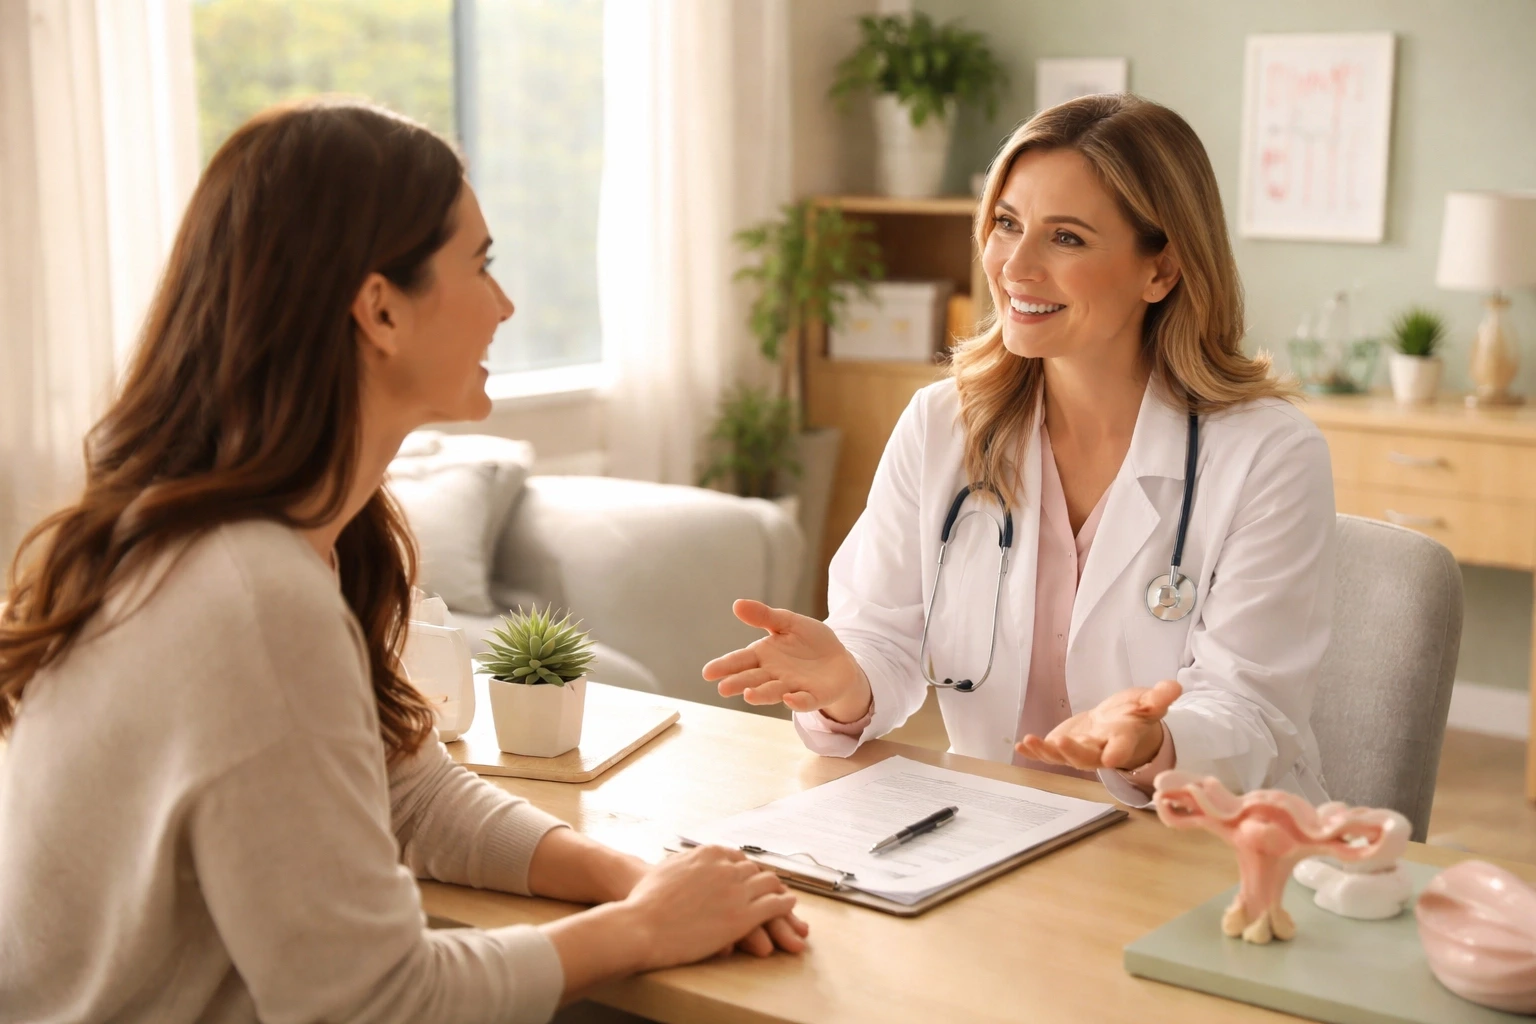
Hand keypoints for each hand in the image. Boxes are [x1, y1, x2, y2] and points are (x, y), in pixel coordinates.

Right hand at [620, 845, 802, 970]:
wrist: (641, 926)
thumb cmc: (646, 901)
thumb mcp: (668, 868)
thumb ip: (687, 861)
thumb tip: (690, 858)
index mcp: (709, 853)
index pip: (737, 857)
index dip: (745, 870)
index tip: (749, 877)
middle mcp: (726, 867)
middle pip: (755, 870)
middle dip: (763, 880)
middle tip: (771, 888)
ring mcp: (737, 890)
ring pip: (769, 883)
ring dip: (778, 889)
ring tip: (785, 896)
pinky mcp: (743, 915)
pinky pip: (774, 905)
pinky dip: (785, 904)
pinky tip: (790, 905)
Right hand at [703, 599, 871, 722]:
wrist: (840, 659)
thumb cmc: (809, 641)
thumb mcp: (788, 622)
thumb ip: (764, 616)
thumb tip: (736, 604)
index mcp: (764, 655)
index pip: (741, 660)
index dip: (725, 666)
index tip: (707, 672)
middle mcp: (774, 674)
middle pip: (753, 679)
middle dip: (739, 683)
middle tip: (723, 688)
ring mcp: (793, 687)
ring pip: (775, 692)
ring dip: (762, 695)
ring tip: (749, 695)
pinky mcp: (814, 696)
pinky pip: (805, 700)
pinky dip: (797, 702)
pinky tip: (789, 699)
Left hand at [1015, 680, 1180, 771]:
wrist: (1118, 725)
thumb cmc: (1135, 714)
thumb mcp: (1150, 702)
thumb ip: (1160, 697)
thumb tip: (1174, 687)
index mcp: (1124, 738)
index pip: (1123, 747)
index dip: (1118, 753)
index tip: (1112, 759)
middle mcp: (1101, 749)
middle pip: (1088, 756)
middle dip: (1074, 752)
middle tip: (1061, 743)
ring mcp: (1080, 751)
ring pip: (1063, 757)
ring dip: (1046, 752)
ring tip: (1031, 741)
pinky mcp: (1063, 748)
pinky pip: (1048, 753)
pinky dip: (1034, 751)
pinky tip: (1022, 745)